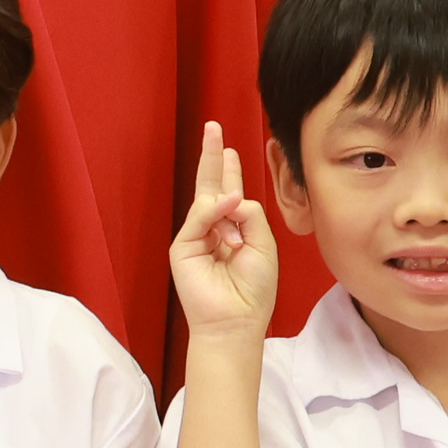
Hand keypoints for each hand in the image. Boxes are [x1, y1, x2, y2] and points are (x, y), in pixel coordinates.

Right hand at [171, 121, 279, 345]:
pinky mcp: (183, 248)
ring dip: (225, 201)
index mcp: (233, 229)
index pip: (229, 193)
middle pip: (210, 186)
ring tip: (236, 227)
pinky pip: (199, 219)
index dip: (230, 170)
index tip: (231, 148)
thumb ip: (250, 215)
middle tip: (213, 128)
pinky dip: (214, 214)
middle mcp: (213, 230)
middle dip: (212, 157)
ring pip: (208, 202)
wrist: (236, 320)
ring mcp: (196, 237)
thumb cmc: (254, 290)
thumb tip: (231, 196)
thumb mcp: (263, 245)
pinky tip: (227, 209)